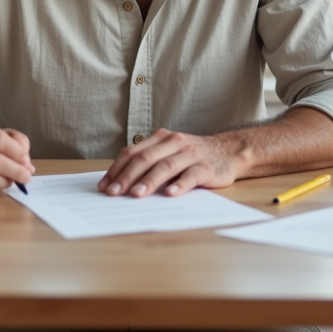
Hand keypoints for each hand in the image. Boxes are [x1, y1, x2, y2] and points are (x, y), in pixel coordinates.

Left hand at [97, 128, 238, 197]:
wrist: (228, 152)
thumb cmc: (192, 156)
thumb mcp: (169, 153)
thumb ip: (150, 162)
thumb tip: (120, 183)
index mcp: (161, 138)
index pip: (133, 152)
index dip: (116, 168)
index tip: (104, 185)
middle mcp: (174, 142)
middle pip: (146, 158)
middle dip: (127, 176)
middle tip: (114, 192)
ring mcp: (191, 154)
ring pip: (166, 166)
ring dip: (149, 181)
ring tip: (137, 194)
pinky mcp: (206, 167)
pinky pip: (191, 175)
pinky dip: (180, 184)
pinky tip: (170, 193)